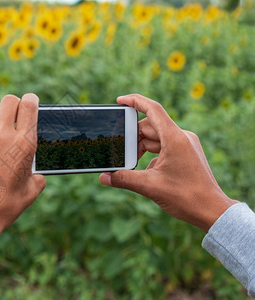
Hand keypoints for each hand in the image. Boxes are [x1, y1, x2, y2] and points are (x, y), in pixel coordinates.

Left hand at [0, 93, 45, 239]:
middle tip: (13, 117)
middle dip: (13, 105)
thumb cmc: (5, 206)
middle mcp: (2, 136)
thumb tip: (36, 175)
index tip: (30, 102)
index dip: (31, 100)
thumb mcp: (30, 192)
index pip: (29, 105)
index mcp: (24, 144)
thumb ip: (37, 177)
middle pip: (8, 101)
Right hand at [99, 94, 237, 231]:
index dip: (135, 101)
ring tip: (129, 165)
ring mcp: (185, 145)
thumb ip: (124, 179)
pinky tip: (143, 171)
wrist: (211, 210)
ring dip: (140, 148)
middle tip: (117, 151)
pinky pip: (162, 147)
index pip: (153, 110)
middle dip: (132, 138)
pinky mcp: (185, 153)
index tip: (119, 100)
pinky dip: (149, 155)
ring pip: (155, 139)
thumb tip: (104, 177)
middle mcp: (181, 137)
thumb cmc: (186, 197)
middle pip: (149, 127)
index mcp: (175, 138)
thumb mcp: (150, 187)